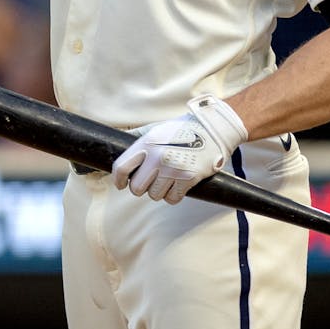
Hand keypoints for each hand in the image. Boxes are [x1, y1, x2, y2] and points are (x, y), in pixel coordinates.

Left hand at [111, 95, 246, 204]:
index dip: (118, 180)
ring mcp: (172, 169)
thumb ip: (139, 139)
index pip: (122, 167)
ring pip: (154, 195)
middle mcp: (157, 157)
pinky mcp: (187, 179)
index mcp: (147, 143)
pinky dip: (174, 195)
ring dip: (160, 190)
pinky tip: (178, 184)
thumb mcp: (157, 129)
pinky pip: (171, 199)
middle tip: (150, 181)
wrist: (213, 130)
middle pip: (137, 188)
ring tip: (168, 178)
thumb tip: (116, 143)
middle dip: (142, 187)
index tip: (121, 184)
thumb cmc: (183, 130)